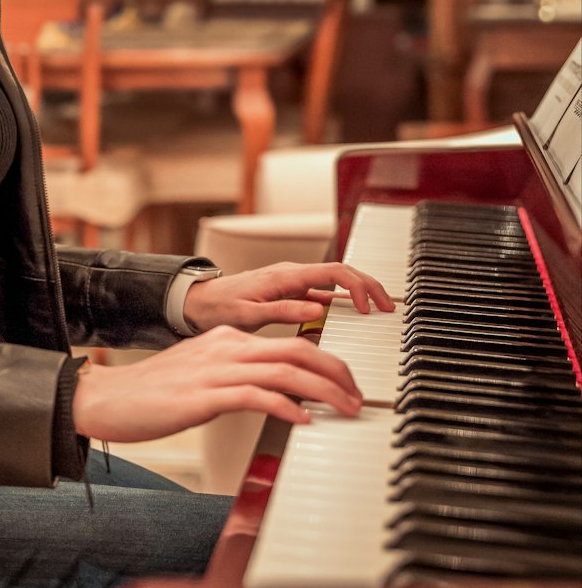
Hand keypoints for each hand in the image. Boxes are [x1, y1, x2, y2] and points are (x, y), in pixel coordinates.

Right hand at [72, 325, 363, 441]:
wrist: (107, 399)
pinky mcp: (204, 395)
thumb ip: (237, 378)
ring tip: (345, 409)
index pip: (291, 340)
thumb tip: (276, 394)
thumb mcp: (202, 376)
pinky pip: (257, 395)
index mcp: (228, 340)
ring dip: (324, 390)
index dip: (327, 360)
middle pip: (299, 348)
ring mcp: (216, 370)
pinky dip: (287, 406)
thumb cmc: (151, 394)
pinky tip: (304, 421)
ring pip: (286, 369)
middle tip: (358, 395)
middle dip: (337, 371)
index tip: (347, 382)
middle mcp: (227, 348)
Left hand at [183, 261, 393, 333]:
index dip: (357, 287)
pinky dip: (342, 302)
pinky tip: (352, 315)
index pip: (334, 272)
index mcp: (286, 276)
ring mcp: (294, 282)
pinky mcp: (291, 292)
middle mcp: (293, 274)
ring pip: (336, 282)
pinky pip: (324, 293)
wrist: (200, 302)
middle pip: (342, 272)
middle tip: (387, 307)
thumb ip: (282, 311)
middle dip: (368, 286)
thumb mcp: (248, 314)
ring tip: (378, 310)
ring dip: (359, 293)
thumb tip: (315, 310)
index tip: (367, 308)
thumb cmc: (219, 307)